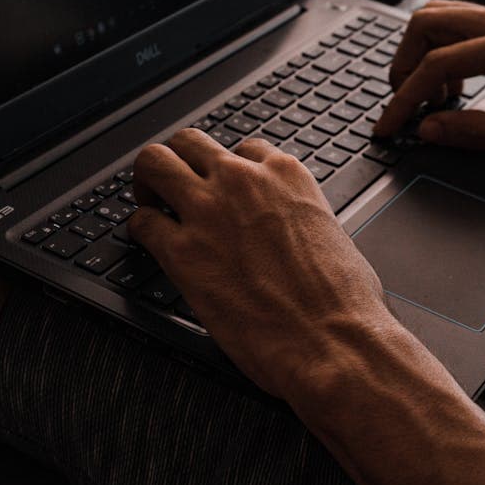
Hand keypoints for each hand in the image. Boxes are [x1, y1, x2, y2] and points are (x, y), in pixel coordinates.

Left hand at [127, 130, 391, 399]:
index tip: (223, 189)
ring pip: (154, 162)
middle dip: (179, 161)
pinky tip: (149, 244)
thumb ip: (300, 216)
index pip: (244, 149)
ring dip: (148, 181)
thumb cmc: (344, 301)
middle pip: (189, 142)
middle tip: (174, 187)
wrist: (334, 341)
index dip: (229, 171)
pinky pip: (142, 222)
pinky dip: (141, 231)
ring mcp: (208, 211)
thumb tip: (290, 228)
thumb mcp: (331, 234)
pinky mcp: (182, 252)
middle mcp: (243, 181)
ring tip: (151, 203)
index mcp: (287, 175)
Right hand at [375, 0, 484, 157]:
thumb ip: (478, 133)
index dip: (405, 97)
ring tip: (431, 101)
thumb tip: (429, 131)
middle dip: (404, 67)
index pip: (439, 62)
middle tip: (406, 107)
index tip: (390, 124)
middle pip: (428, 23)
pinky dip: (441, 53)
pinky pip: (459, 25)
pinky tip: (453, 89)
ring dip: (420, 57)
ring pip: (439, 18)